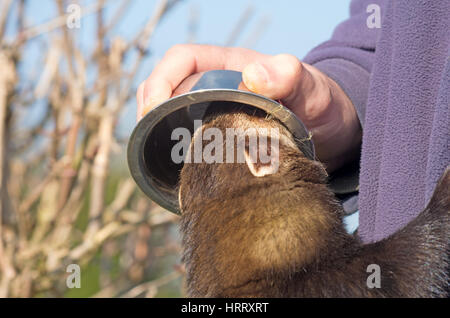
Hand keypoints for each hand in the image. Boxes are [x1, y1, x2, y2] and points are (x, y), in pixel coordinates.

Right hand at [136, 44, 360, 171]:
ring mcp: (218, 110)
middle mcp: (219, 85)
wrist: (333, 131)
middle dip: (151, 104)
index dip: (161, 78)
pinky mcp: (221, 134)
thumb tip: (252, 76)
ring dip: (158, 126)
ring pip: (174, 110)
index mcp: (232, 65)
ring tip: (156, 150)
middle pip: (169, 85)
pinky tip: (177, 165)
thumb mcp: (312, 89)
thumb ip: (291, 77)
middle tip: (150, 135)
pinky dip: (176, 146)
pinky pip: (189, 134)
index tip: (154, 108)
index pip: (183, 59)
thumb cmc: (323, 104)